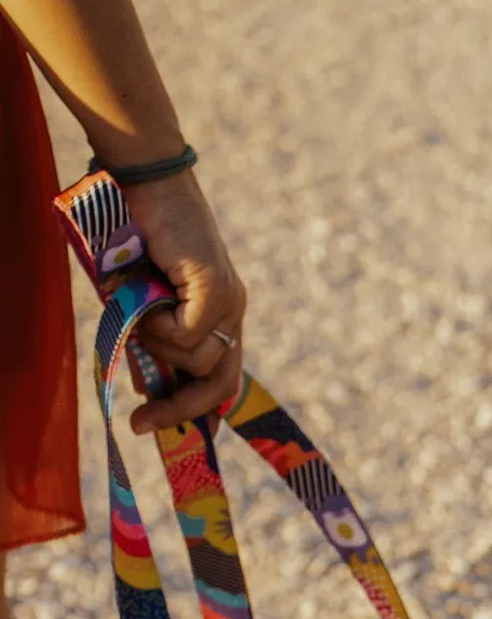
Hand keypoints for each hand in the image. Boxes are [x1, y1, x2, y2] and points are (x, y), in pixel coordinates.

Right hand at [122, 167, 246, 433]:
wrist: (141, 180)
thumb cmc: (133, 233)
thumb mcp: (140, 301)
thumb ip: (150, 340)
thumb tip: (149, 387)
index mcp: (220, 311)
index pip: (225, 375)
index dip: (207, 411)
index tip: (190, 439)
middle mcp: (231, 308)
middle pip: (221, 383)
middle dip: (181, 411)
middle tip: (140, 425)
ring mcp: (228, 299)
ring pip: (195, 358)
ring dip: (155, 343)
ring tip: (138, 302)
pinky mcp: (216, 288)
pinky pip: (187, 335)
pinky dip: (158, 323)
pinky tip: (148, 290)